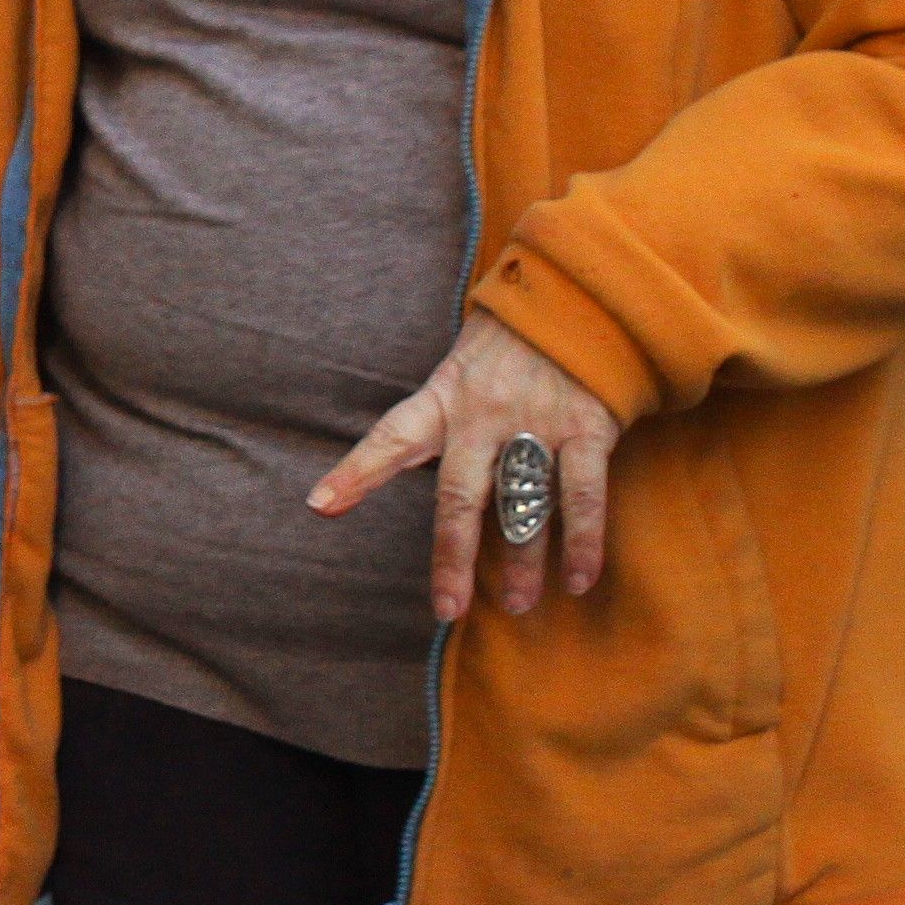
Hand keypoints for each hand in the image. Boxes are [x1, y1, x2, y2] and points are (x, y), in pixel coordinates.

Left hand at [309, 313, 626, 621]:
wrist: (578, 296)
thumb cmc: (509, 344)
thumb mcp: (459, 369)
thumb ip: (439, 420)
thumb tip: (411, 466)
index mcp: (443, 398)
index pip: (391, 437)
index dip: (355, 470)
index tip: (319, 505)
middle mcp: (483, 413)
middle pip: (459, 495)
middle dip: (453, 557)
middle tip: (448, 608)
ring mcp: (535, 420)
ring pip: (522, 504)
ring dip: (522, 561)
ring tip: (519, 605)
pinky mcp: (585, 425)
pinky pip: (581, 493)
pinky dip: (582, 540)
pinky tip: (578, 578)